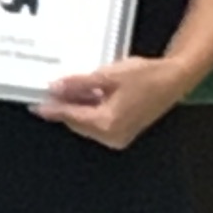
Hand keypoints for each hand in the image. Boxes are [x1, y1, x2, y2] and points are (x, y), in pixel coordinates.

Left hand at [32, 55, 186, 150]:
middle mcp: (112, 136)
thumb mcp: (108, 75)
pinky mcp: (123, 132)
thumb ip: (80, 84)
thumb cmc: (147, 76)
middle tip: (51, 92)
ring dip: (77, 109)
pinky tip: (87, 95)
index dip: (53, 108)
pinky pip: (99, 123)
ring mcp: (118, 137)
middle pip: (77, 122)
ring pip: (87, 124)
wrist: (175, 80)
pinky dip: (90, 111)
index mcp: (107, 123)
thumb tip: (56, 88)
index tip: (37, 104)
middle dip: (64, 107)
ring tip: (69, 89)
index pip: (71, 116)